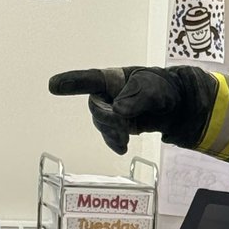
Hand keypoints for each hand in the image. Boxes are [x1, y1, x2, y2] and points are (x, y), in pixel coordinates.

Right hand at [48, 67, 181, 153]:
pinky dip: (114, 143)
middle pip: (96, 108)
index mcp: (112, 79)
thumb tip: (118, 110)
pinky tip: (122, 149)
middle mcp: (106, 95)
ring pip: (102, 124)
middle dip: (107, 120)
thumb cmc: (161, 88)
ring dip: (112, 133)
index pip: (89, 79)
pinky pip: (109, 136)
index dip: (71, 82)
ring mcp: (111, 111)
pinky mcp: (118, 126)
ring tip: (126, 140)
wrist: (175, 105)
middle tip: (123, 127)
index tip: (53, 85)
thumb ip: (136, 98)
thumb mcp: (153, 89)